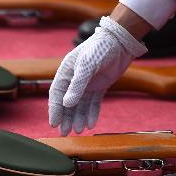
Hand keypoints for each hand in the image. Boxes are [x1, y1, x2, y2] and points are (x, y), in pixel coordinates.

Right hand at [48, 17, 147, 134]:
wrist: (120, 42)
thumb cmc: (99, 48)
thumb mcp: (87, 66)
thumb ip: (77, 85)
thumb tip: (67, 104)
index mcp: (66, 72)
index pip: (56, 94)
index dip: (55, 109)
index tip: (54, 123)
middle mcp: (74, 80)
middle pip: (67, 103)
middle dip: (66, 118)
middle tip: (65, 132)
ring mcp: (87, 84)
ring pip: (80, 105)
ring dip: (79, 118)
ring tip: (79, 131)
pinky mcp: (99, 87)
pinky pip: (94, 103)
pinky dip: (92, 113)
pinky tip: (91, 124)